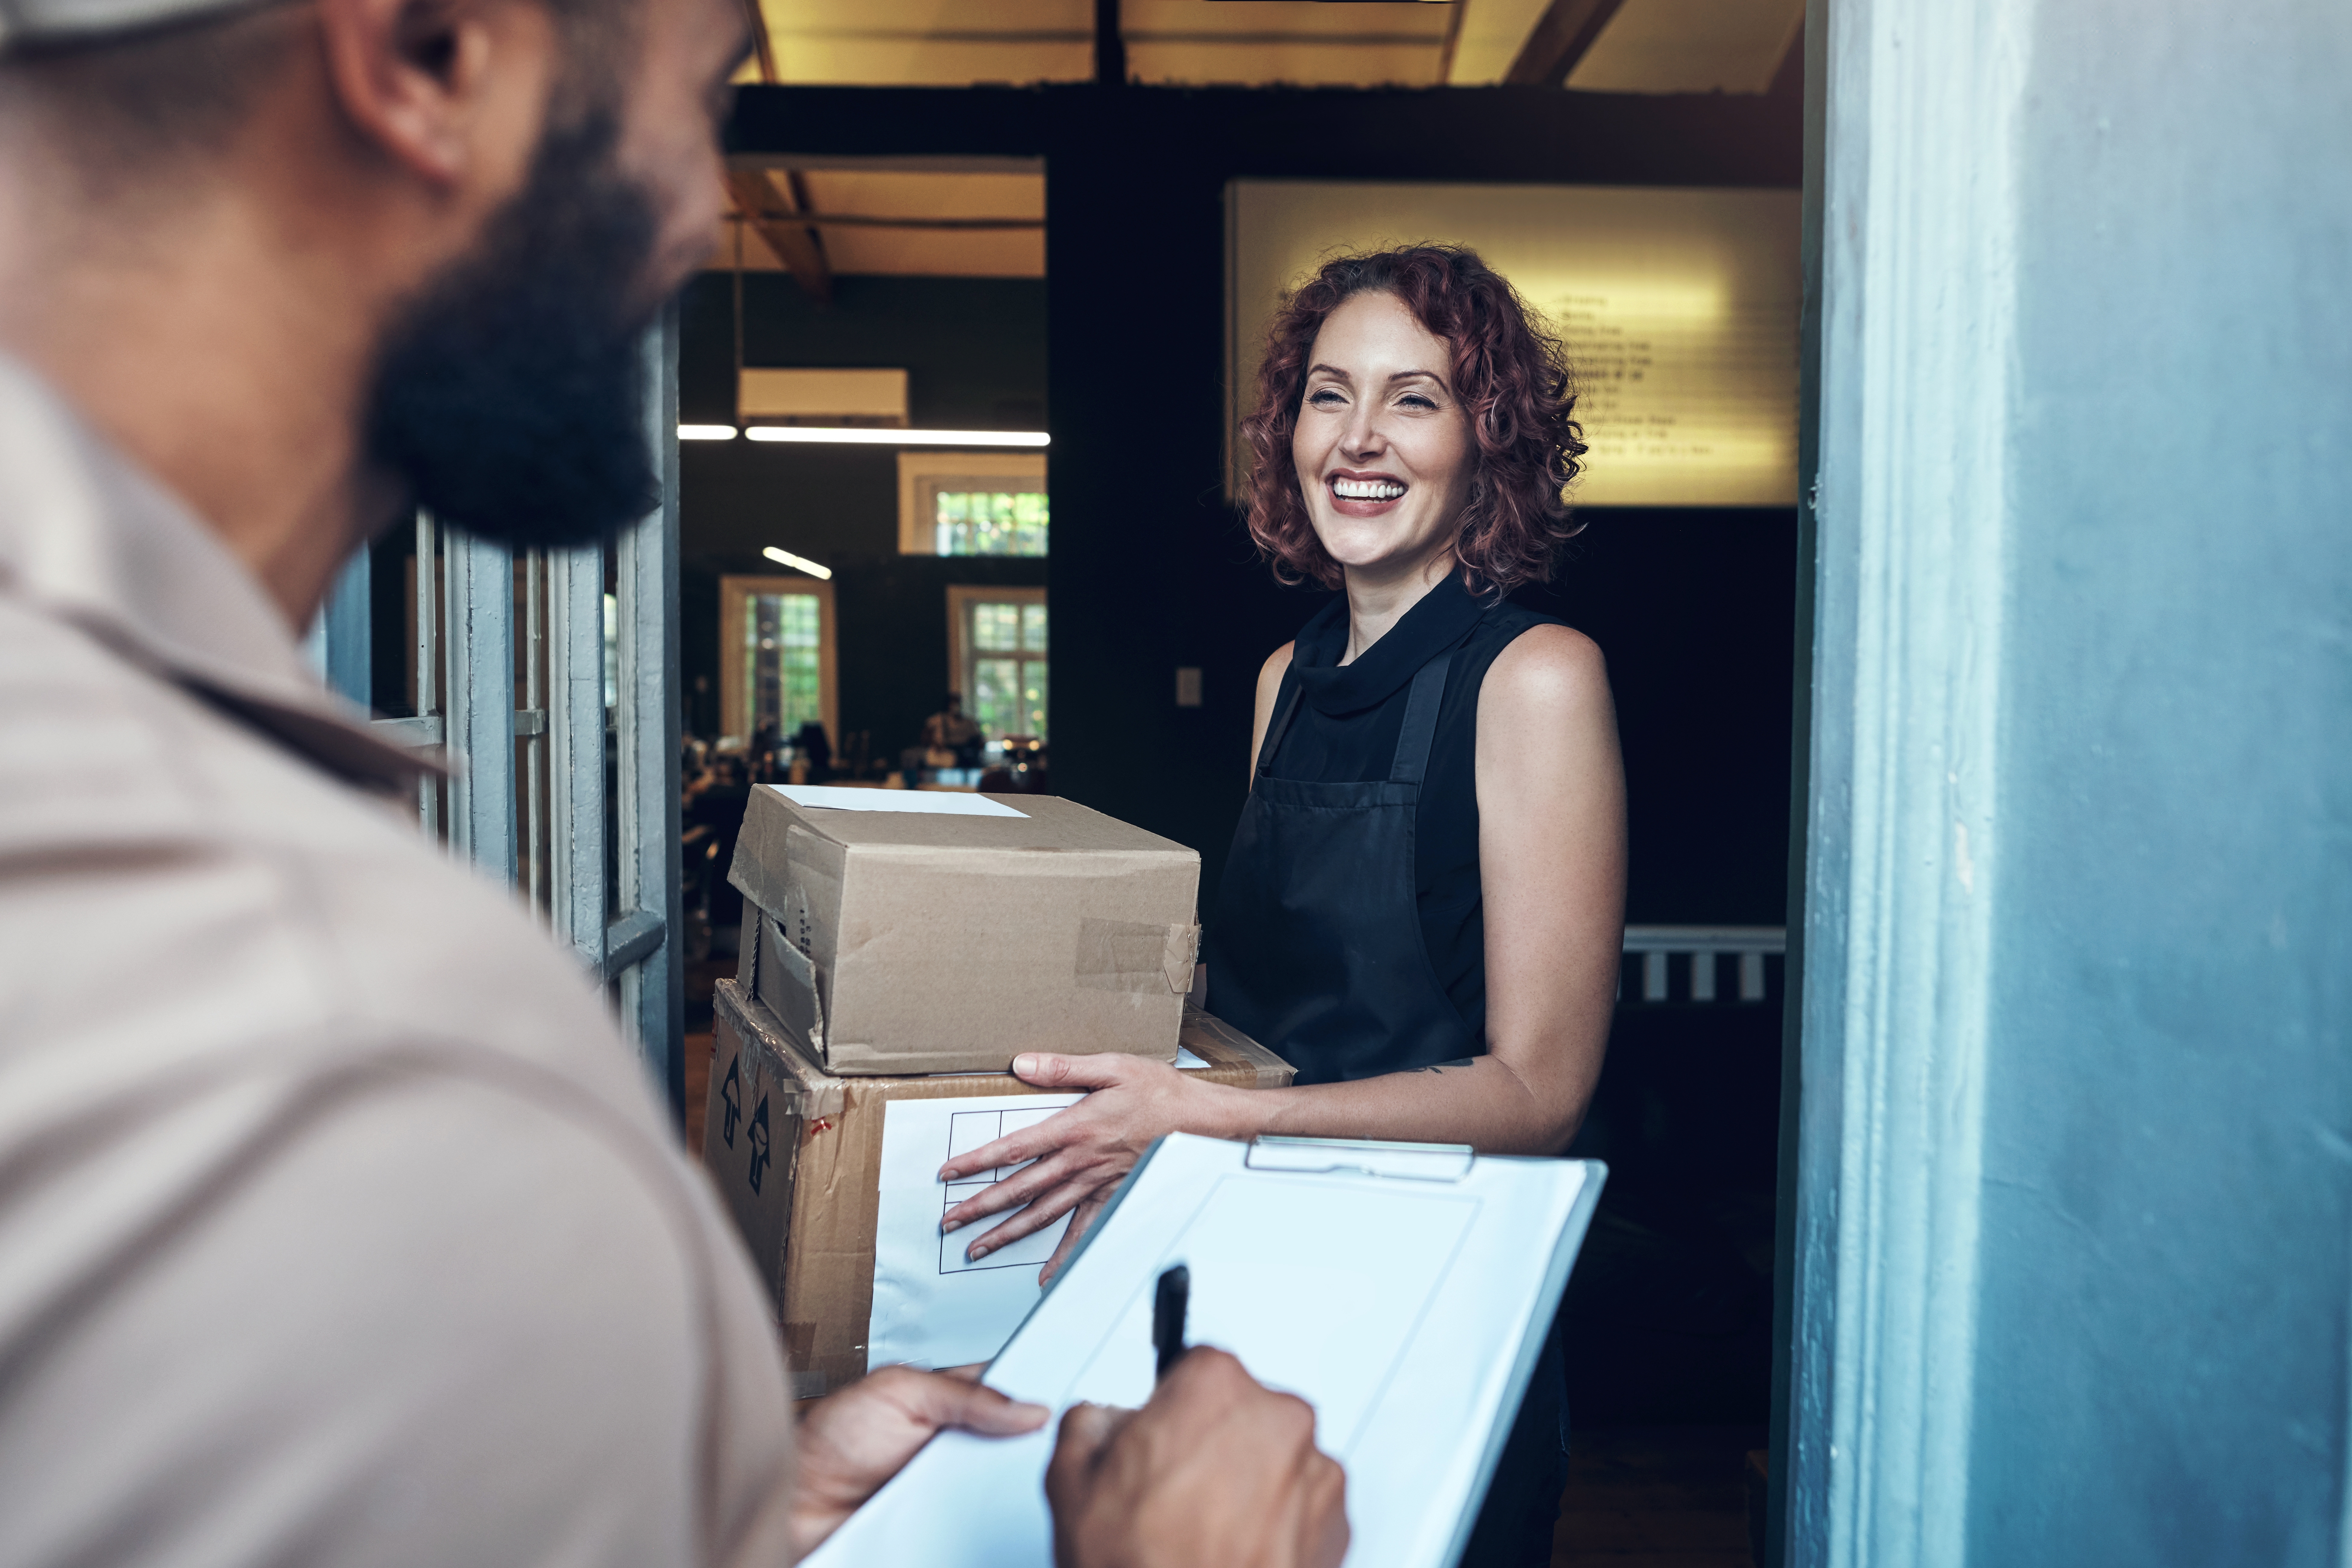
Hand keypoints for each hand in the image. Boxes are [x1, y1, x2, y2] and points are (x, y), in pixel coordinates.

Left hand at [789, 1365, 1048, 1555]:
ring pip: (999, 1494)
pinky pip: (975, 1530)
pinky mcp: (940, 1528)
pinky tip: (981, 1521)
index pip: (1008, 1398)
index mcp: (950, 1405)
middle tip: (1033, 1455)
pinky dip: (981, 1528)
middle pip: (1011, 1451)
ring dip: (1002, 1492)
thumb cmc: (830, 1439)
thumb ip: (963, 1393)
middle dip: (1023, 1453)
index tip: (1060, 1409)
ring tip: (998, 1488)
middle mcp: (954, 1449)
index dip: (1035, 1402)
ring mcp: (948, 1492)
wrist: (796, 1502)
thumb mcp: (899, 1390)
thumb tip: (1027, 1407)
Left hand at [937, 1053, 1248, 1273]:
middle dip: (981, 1206)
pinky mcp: (1112, 1196)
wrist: (1201, 1121)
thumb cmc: (1158, 1090)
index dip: (977, 1161)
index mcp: (1074, 1128)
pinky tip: (1045, 1275)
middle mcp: (1079, 1162)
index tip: (949, 1174)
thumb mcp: (1111, 1066)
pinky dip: (1064, 1256)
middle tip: (949, 1222)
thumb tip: (1022, 1064)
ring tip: (978, 1249)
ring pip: (1043, 1214)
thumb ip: (1063, 1067)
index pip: (1013, 1148)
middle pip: (1020, 1189)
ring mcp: (1095, 1184)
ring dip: (1008, 1233)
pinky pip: (1083, 1231)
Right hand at [1045, 1348, 1348, 1567]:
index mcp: (1215, 1386)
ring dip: (1251, 1485)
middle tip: (1179, 1495)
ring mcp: (1315, 1471)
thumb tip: (1107, 1420)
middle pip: (1243, 1412)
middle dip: (1216, 1443)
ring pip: (1277, 1460)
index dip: (1173, 1408)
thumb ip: (1092, 1422)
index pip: (1196, 1367)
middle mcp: (1277, 1417)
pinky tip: (1239, 1551)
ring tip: (1208, 1533)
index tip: (1163, 1437)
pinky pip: (1306, 1506)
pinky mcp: (1339, 1522)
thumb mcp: (1072, 1480)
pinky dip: (1281, 1524)